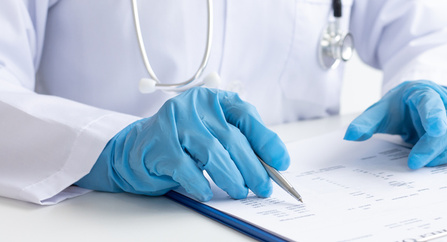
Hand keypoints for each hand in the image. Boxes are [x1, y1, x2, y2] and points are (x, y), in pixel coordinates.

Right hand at [75, 87, 289, 201]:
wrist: (136, 148)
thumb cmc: (183, 141)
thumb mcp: (213, 132)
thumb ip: (239, 141)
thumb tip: (271, 164)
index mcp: (213, 99)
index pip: (246, 115)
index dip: (266, 140)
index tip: (280, 162)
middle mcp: (194, 106)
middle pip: (232, 138)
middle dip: (253, 167)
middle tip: (263, 186)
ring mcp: (175, 124)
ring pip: (213, 153)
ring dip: (231, 177)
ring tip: (239, 191)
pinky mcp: (159, 145)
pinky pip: (186, 168)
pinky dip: (200, 184)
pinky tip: (207, 193)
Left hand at [344, 80, 446, 168]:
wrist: (419, 100)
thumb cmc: (403, 106)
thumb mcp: (382, 110)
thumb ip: (367, 122)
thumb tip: (351, 135)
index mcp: (426, 94)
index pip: (434, 104)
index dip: (436, 117)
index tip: (433, 131)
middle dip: (437, 146)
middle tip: (416, 162)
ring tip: (436, 165)